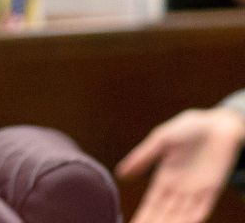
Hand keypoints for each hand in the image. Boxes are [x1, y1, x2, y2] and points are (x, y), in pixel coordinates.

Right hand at [117, 107, 244, 222]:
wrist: (217, 124)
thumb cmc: (187, 129)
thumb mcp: (160, 140)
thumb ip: (142, 157)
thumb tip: (120, 173)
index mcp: (164, 178)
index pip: (151, 204)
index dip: (142, 216)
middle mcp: (179, 189)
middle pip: (164, 213)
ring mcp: (196, 190)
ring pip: (182, 214)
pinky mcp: (213, 188)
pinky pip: (203, 207)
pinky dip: (194, 218)